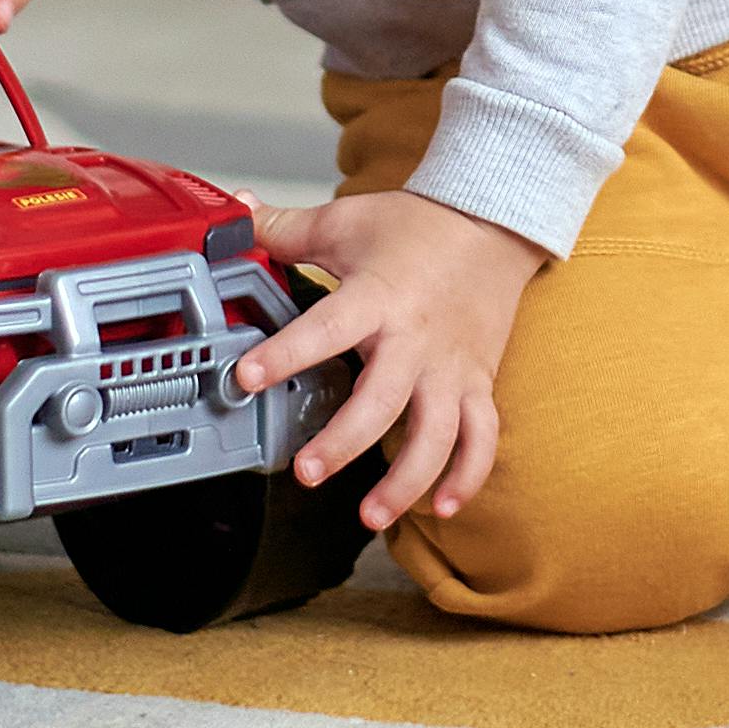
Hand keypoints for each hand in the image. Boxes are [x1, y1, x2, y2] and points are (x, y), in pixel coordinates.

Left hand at [231, 186, 547, 529]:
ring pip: (438, 435)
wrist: (496, 223)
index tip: (246, 378)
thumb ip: (284, 227)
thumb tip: (231, 211)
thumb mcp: (346, 221)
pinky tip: (443, 510)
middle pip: (384, 401)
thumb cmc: (419, 225)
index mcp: (379, 296)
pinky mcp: (478, 382)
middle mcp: (417, 340)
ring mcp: (452, 367)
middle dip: (345, 442)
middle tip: (308, 471)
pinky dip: (468, 477)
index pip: (326, 328)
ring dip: (408, 481)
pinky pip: (482, 438)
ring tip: (372, 516)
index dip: (286, 353)